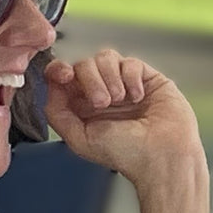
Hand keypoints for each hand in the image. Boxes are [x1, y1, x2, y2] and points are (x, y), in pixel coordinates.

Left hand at [43, 50, 204, 187]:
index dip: (60, 70)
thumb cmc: (127, 154)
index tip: (64, 75)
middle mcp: (103, 93)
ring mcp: (125, 84)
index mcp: (83, 108)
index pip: (64, 77)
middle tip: (102, 102)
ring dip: (110, 77)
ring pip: (106, 57)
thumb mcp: (79, 138)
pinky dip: (131, 78)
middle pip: (83, 64)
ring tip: (120, 99)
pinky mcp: (147, 78)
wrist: (162, 155)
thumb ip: (57, 112)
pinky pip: (131, 63)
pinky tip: (138, 97)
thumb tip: (51, 86)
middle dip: (90, 80)